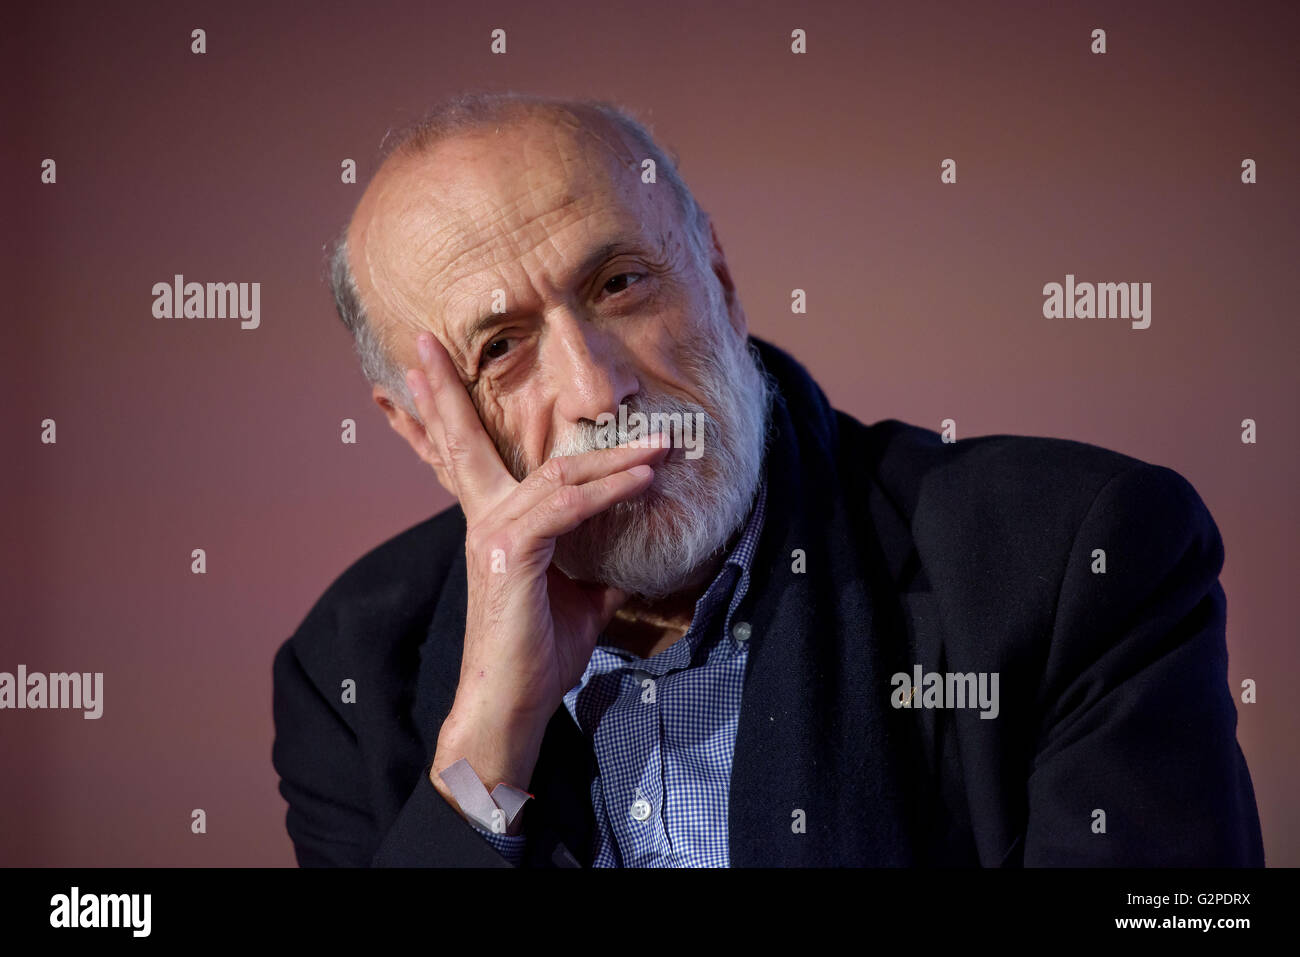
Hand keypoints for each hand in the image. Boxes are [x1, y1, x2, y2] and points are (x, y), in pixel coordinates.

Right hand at [404, 333, 668, 799]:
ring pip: (556, 475)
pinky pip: (567, 508)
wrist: (514, 704)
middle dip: (445, 388)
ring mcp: (491, 534)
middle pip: (462, 441)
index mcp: (490, 522)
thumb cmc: (540, 651)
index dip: (439, 414)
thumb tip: (630, 543)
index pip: (461, 456)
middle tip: (424, 339)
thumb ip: (594, 555)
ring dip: (615, 458)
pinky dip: (610, 491)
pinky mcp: (511, 555)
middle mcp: (482, 519)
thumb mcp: (577, 592)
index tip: (421, 373)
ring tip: (663, 446)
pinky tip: (644, 482)